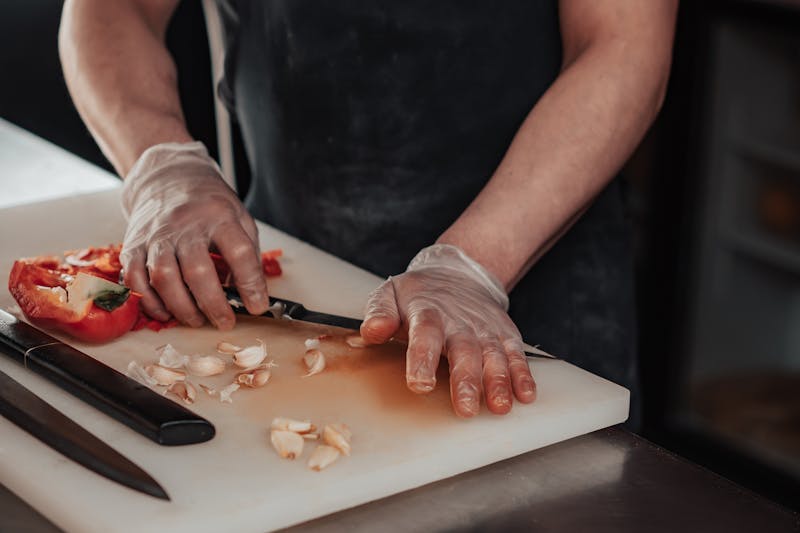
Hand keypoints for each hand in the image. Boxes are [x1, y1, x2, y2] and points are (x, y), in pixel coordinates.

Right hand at [120, 142, 268, 328]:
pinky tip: (167, 312)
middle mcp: (185, 225)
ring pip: (164, 278)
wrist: (167, 176)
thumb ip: (247, 253)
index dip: (251, 283)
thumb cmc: (208, 204)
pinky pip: (135, 279)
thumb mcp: (239, 217)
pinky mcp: (133, 245)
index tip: (258, 306)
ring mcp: (156, 235)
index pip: (239, 252)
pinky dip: (150, 302)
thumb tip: (249, 294)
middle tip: (226, 322)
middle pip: (197, 271)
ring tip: (198, 320)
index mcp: (219, 216)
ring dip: (182, 308)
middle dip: (213, 305)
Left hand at [360, 244, 535, 416]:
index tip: (420, 384)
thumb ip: (379, 313)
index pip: (425, 335)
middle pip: (464, 351)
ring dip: (498, 381)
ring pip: (494, 355)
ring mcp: (484, 328)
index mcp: (427, 313)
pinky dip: (522, 374)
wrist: (458, 273)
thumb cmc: (419, 294)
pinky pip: (515, 354)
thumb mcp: (390, 294)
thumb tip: (371, 331)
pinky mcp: (504, 334)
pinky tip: (525, 395)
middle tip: (466, 408)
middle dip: (466, 380)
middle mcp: (459, 321)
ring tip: (499, 407)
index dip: (423, 359)